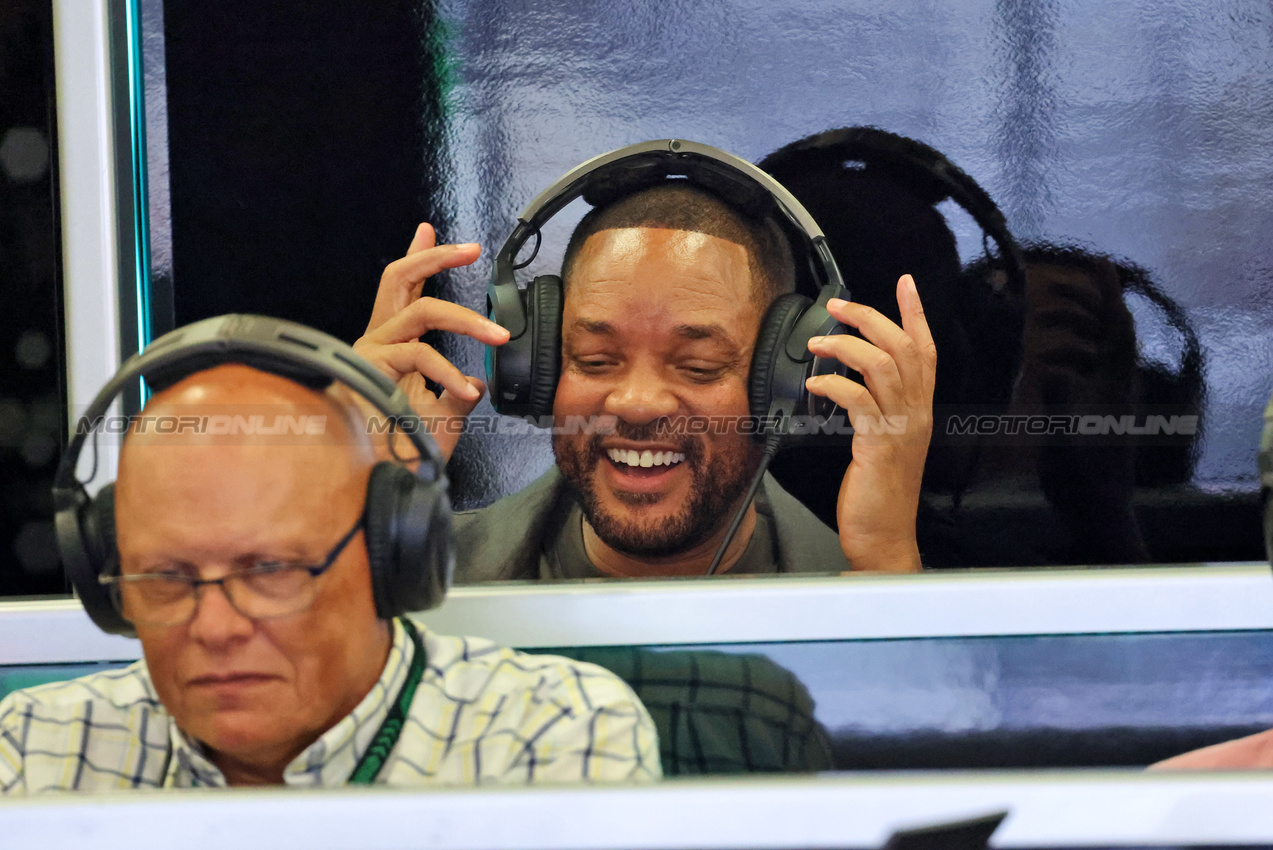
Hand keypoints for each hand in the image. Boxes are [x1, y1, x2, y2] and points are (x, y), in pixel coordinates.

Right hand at [354, 223, 509, 460]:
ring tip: (498, 336)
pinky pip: (419, 355)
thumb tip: (479, 382)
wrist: (376, 480)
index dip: (418, 258)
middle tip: (471, 250)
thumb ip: (460, 393)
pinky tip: (467, 391)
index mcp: (392, 346)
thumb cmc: (402, 451)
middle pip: (398, 278)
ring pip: (420, 312)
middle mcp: (376, 341)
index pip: (405, 292)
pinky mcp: (371, 367)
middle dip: (435, 257)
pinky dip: (450, 374)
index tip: (429, 229)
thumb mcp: (445, 417)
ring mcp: (371, 351)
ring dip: (466, 320)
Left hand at [804, 274, 935, 572]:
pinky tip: (816, 382)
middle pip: (903, 347)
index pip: (926, 350)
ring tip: (818, 343)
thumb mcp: (882, 442)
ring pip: (883, 365)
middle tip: (838, 306)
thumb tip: (851, 381)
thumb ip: (876, 410)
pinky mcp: (878, 444)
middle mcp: (916, 413)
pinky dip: (834, 383)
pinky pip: (858, 400)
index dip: (915, 314)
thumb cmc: (878, 493)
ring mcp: (901, 428)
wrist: (884, 537)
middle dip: (870, 317)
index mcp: (919, 410)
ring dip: (847, 346)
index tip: (905, 282)